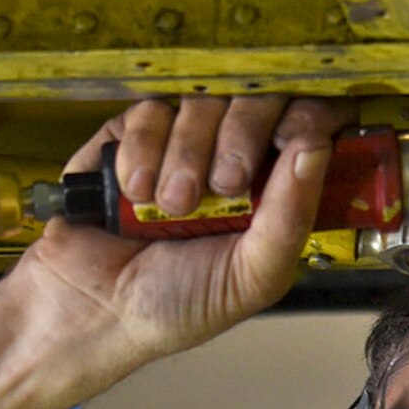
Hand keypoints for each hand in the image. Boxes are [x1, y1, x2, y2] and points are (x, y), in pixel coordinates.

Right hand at [10, 93, 354, 401]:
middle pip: (257, 98)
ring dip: (187, 155)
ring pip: (202, 101)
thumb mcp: (252, 277)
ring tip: (171, 206)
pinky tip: (136, 192)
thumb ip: (292, 217)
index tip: (291, 139)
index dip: (305, 119)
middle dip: (242, 137)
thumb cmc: (174, 307)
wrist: (91, 311)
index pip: (306, 125)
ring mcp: (181, 143)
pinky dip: (144, 150)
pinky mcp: (132, 136)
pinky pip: (149, 110)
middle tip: (224, 185)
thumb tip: (317, 147)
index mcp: (272, 194)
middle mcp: (232, 159)